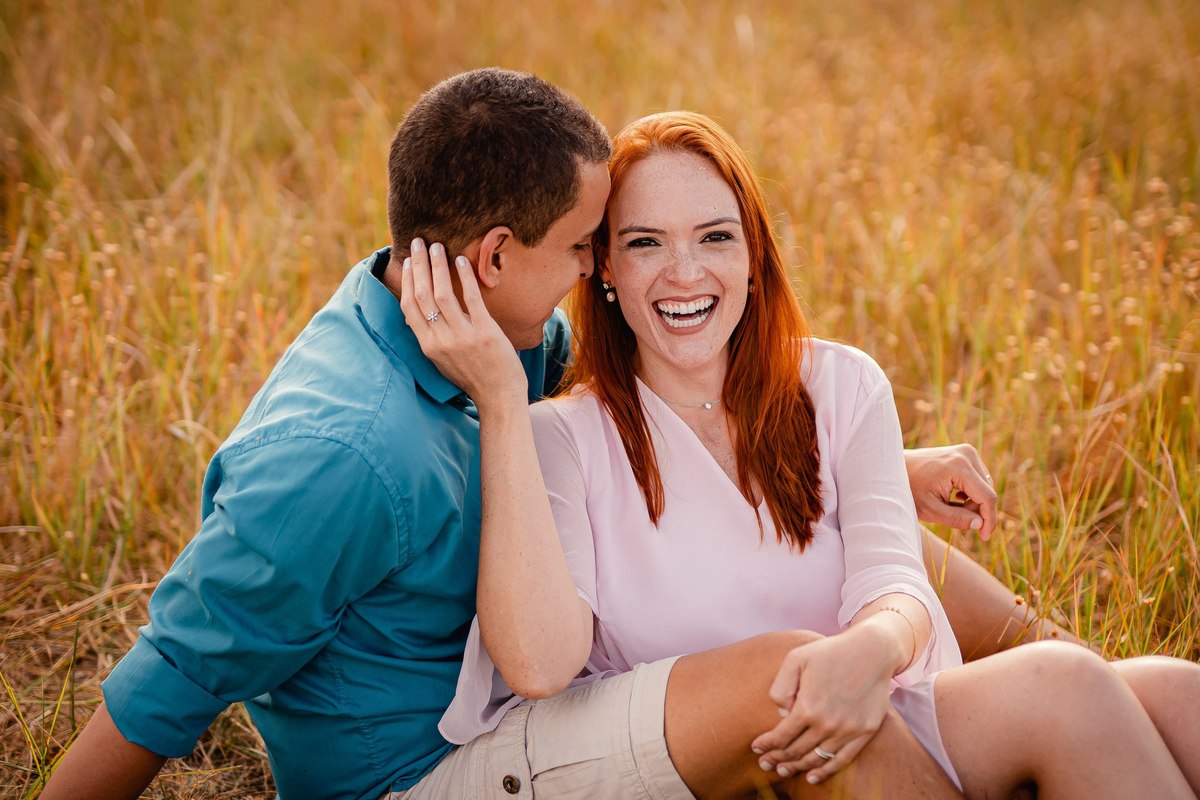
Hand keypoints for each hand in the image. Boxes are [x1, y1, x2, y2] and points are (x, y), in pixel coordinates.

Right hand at [382, 238, 526, 407]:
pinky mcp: (485, 333)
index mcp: (428, 346)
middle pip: (422, 295)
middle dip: (419, 265)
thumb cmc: (473, 377)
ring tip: (437, 247)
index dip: (407, 281)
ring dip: (438, 266)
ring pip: (442, 294)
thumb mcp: (442, 361)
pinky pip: (471, 299)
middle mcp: (441, 340)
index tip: (408, 261)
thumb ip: (431, 338)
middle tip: (418, 242)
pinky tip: (462, 261)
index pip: (409, 307)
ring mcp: (462, 337)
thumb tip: (419, 315)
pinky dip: (465, 277)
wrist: (499, 398)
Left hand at [750, 629, 895, 784]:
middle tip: (764, 764)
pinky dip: (825, 772)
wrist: (871, 651)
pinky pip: (842, 760)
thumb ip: (781, 687)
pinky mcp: (865, 733)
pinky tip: (812, 777)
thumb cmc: (829, 652)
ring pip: (816, 759)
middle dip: (776, 759)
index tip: (756, 748)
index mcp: (807, 706)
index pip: (780, 736)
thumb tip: (781, 714)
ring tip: (783, 771)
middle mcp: (827, 723)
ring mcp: (848, 731)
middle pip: (796, 751)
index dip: (766, 745)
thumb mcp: (795, 660)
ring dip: (796, 767)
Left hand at [904, 444, 997, 539]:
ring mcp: (966, 451)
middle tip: (959, 520)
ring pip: (985, 485)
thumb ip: (956, 519)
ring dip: (975, 501)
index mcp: (959, 467)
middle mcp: (967, 454)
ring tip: (953, 507)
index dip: (989, 519)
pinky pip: (979, 478)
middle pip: (988, 491)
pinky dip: (972, 491)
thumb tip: (980, 524)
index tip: (984, 537)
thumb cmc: (910, 489)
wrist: (896, 468)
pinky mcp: (965, 453)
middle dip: (978, 510)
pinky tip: (956, 497)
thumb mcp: (930, 510)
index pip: (987, 497)